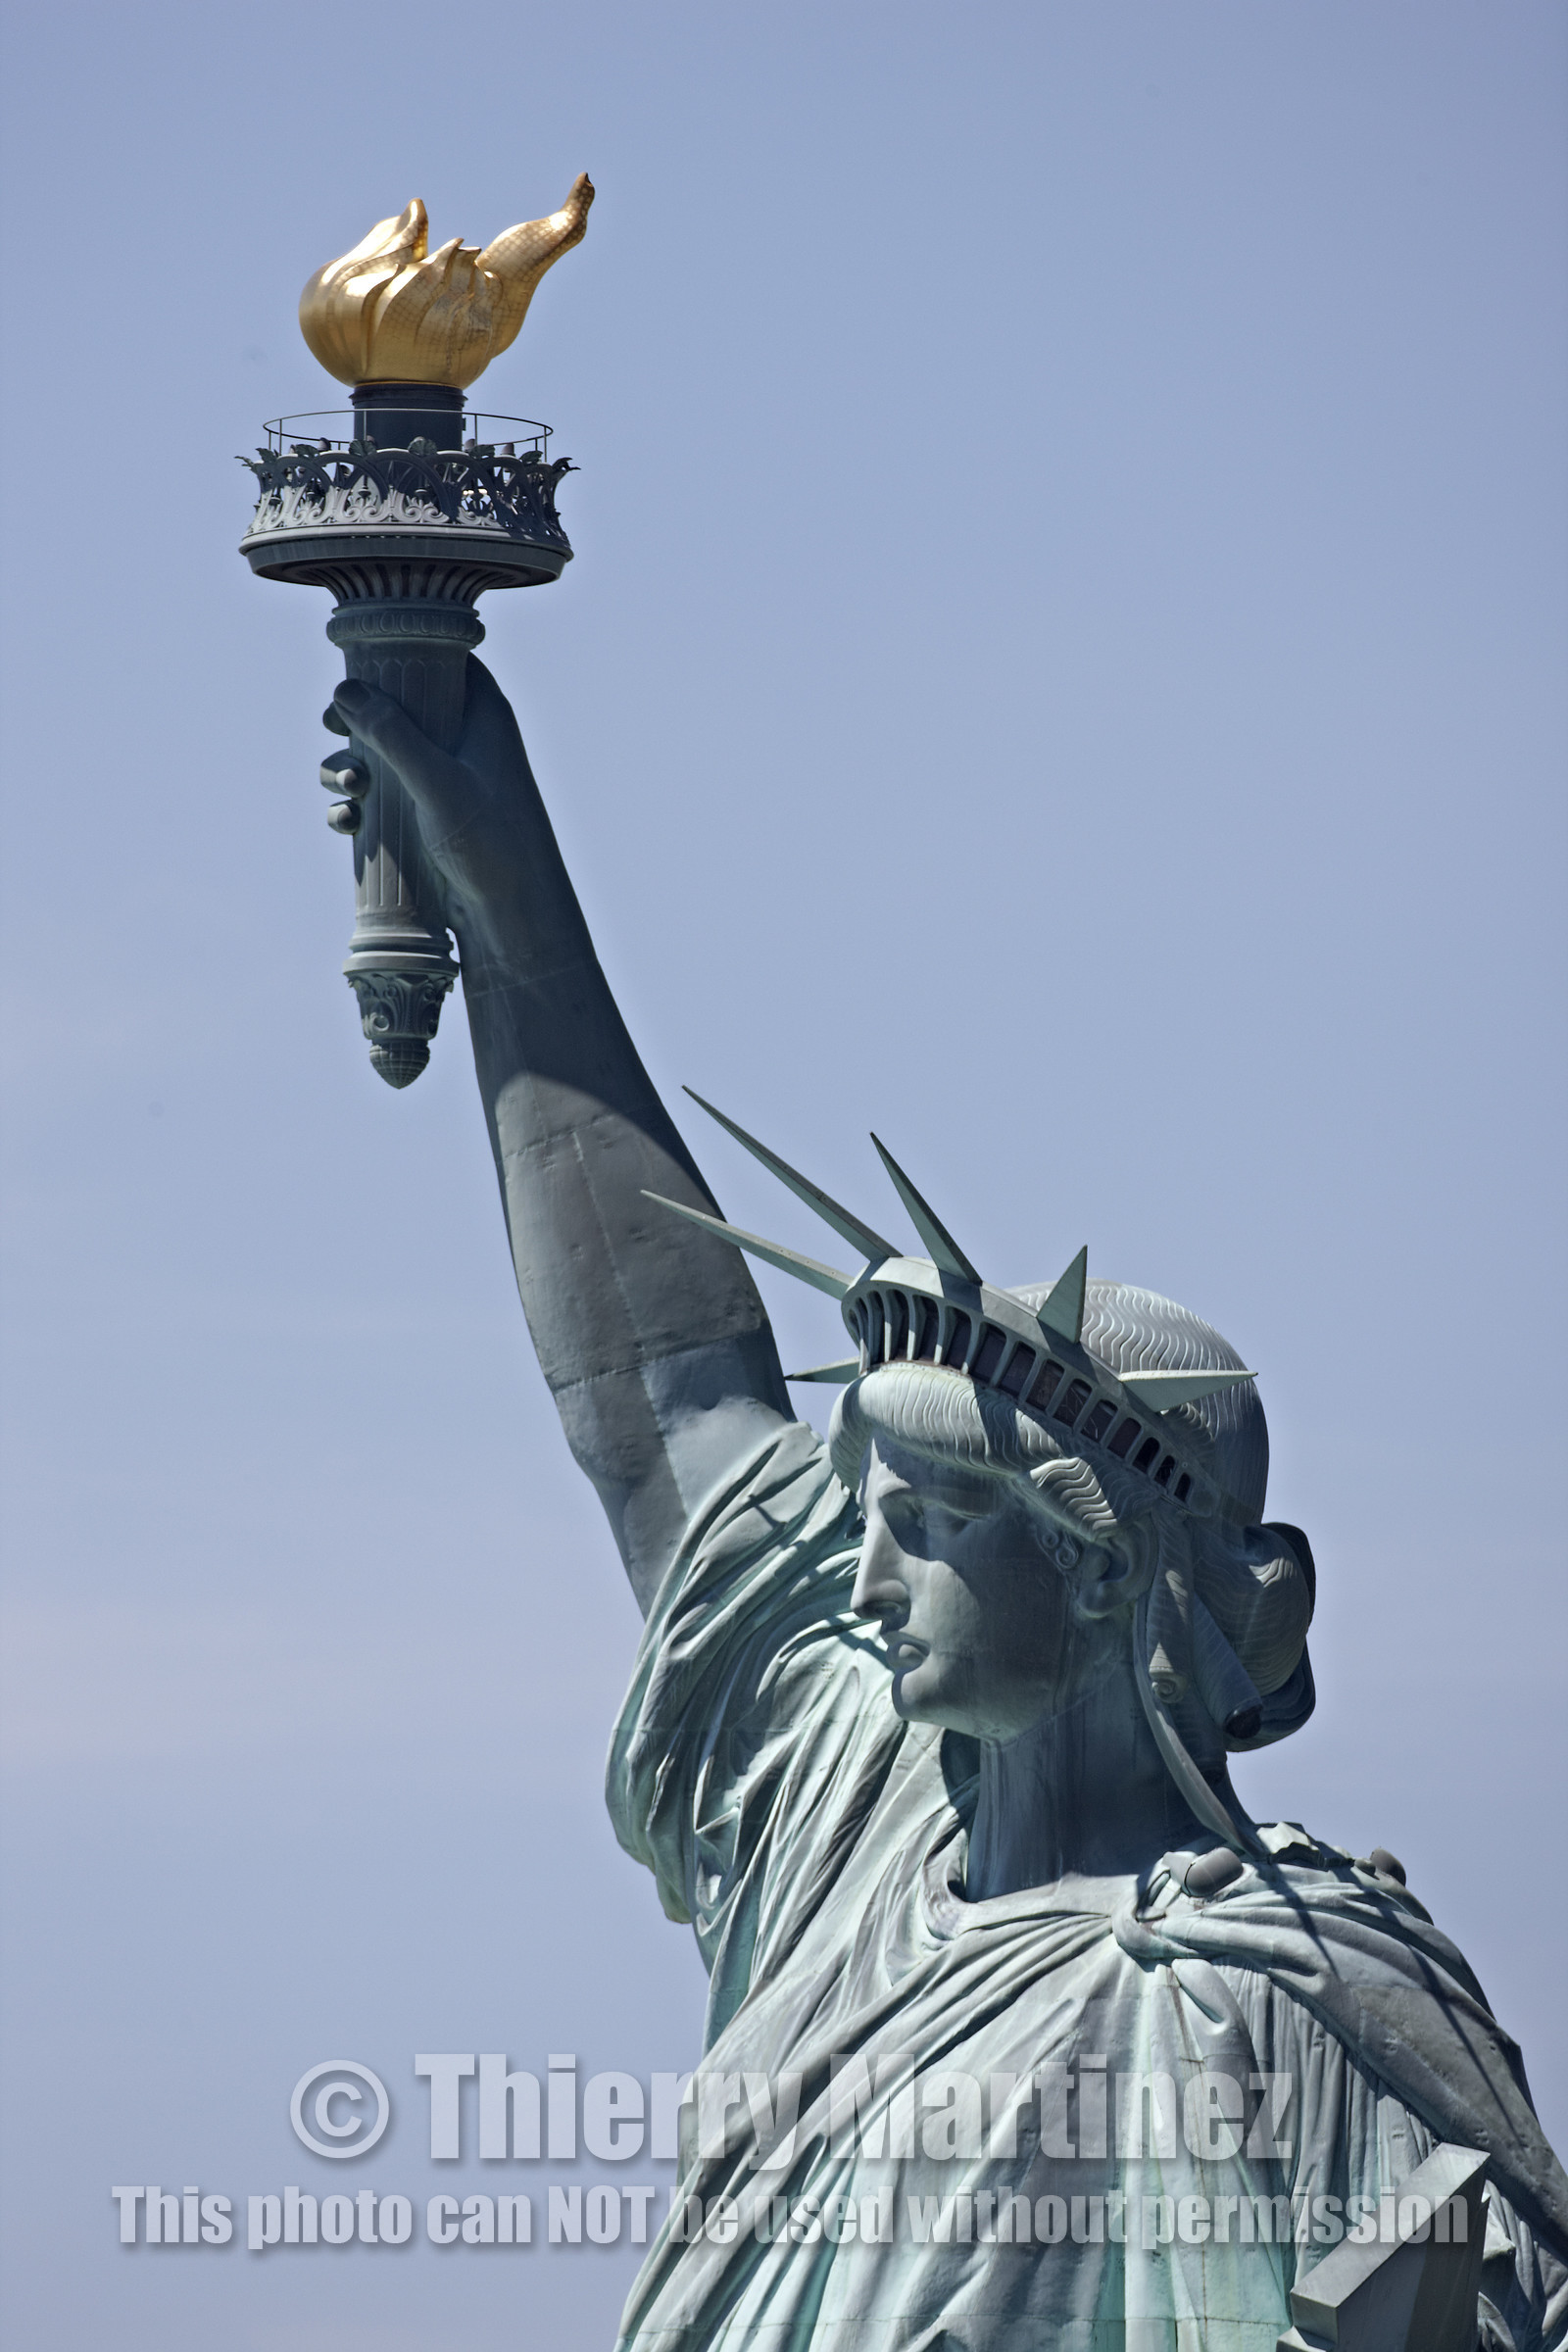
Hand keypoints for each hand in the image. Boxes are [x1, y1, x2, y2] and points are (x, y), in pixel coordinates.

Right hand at [332, 657, 582, 972]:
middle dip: (358, 719)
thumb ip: (393, 735)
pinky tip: (346, 823)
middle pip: (400, 706)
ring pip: (381, 756)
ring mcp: (442, 783)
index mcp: (483, 716)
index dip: (401, 656)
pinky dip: (357, 806)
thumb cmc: (493, 843)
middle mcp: (463, 743)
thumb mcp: (438, 782)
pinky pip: (380, 801)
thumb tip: (343, 691)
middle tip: (333, 727)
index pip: (445, 660)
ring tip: (348, 788)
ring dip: (350, 767)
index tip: (358, 664)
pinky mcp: (426, 821)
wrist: (515, 917)